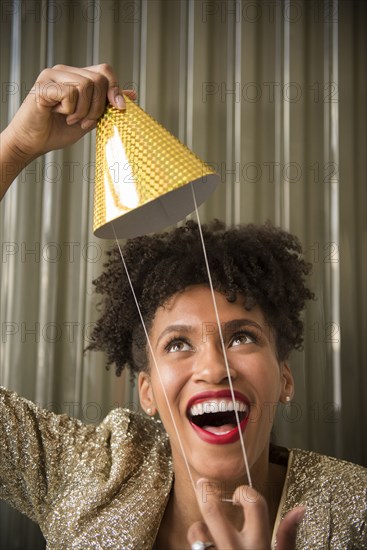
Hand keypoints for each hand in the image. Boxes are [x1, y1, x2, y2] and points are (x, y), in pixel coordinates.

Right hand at [4, 63, 135, 157]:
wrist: (32, 143)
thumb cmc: (57, 131)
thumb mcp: (89, 118)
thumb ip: (106, 106)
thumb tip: (131, 95)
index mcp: (77, 76)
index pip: (105, 71)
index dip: (116, 88)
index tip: (119, 108)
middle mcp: (65, 71)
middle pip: (99, 79)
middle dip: (98, 107)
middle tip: (85, 122)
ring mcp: (53, 75)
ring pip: (86, 85)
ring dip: (83, 110)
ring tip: (71, 119)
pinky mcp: (43, 85)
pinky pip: (70, 93)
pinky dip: (69, 110)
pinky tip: (58, 114)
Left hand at [188, 480, 304, 549]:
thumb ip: (288, 537)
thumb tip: (299, 509)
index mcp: (259, 546)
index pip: (253, 503)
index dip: (245, 492)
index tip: (240, 495)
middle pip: (213, 510)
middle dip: (206, 492)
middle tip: (203, 484)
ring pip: (196, 530)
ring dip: (199, 527)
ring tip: (207, 533)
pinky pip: (192, 548)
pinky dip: (198, 545)